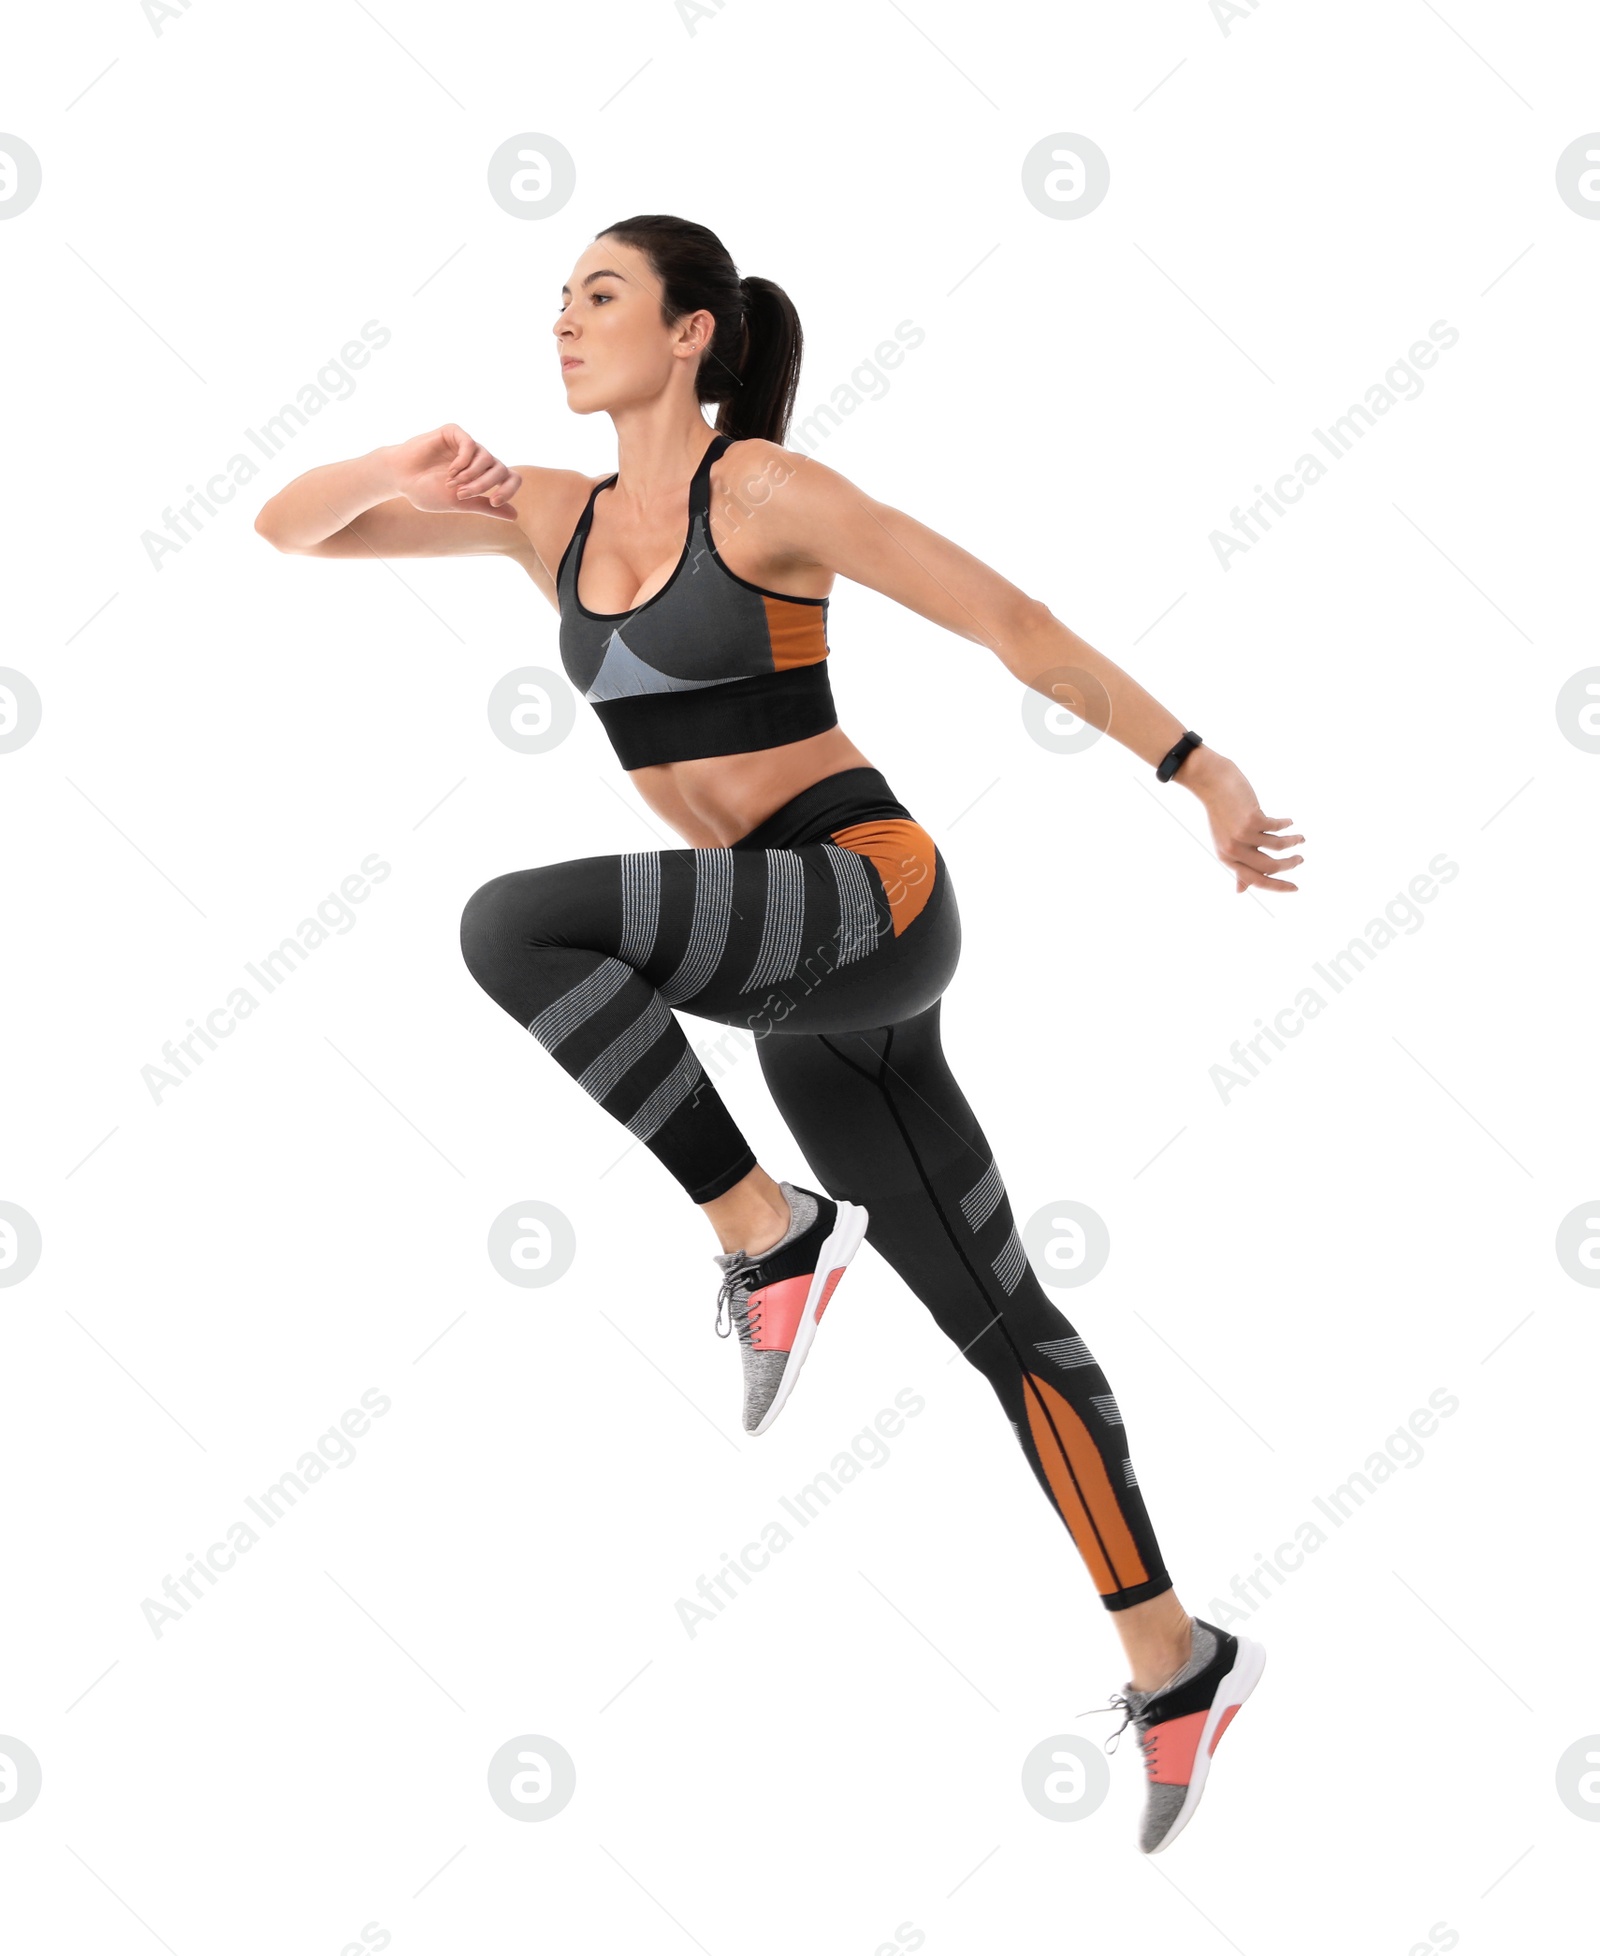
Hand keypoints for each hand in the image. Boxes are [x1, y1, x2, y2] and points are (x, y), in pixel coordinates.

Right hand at [387, 424, 522, 519]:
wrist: (400, 478)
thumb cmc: (427, 491)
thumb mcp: (460, 504)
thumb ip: (486, 507)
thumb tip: (515, 516)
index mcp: (484, 476)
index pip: (511, 478)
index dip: (508, 490)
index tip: (493, 502)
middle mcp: (479, 459)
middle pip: (500, 469)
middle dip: (484, 485)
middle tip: (462, 495)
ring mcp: (467, 445)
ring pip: (486, 457)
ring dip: (471, 475)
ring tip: (452, 484)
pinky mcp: (454, 433)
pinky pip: (470, 444)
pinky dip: (463, 461)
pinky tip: (450, 471)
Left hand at [1180, 750, 1303, 893]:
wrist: (1211, 782)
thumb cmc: (1221, 813)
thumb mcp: (1225, 842)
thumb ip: (1236, 865)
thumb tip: (1240, 891)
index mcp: (1227, 858)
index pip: (1256, 880)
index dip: (1278, 886)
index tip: (1294, 888)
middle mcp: (1233, 850)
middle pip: (1270, 867)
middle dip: (1290, 865)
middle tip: (1301, 859)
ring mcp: (1242, 835)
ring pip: (1278, 847)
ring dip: (1293, 842)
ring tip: (1300, 839)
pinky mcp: (1252, 819)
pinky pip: (1277, 827)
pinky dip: (1286, 825)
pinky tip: (1289, 821)